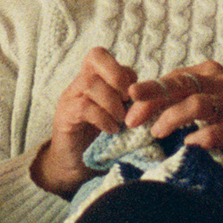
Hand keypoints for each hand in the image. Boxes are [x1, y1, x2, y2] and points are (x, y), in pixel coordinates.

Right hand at [31, 47, 137, 196]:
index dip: (124, 72)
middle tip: (127, 100)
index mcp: (94, 81)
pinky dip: (103, 118)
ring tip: (120, 121)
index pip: (105, 56)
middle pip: (96, 56)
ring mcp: (69, 99)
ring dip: (112, 102)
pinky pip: (84, 107)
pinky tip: (111, 130)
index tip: (133, 97)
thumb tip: (158, 100)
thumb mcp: (119, 117)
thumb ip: (130, 104)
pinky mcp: (64, 117)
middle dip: (117, 75)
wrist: (71, 167)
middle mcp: (79, 84)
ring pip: (91, 83)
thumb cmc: (99, 141)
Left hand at [124, 60, 222, 176]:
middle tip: (132, 117)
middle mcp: (220, 83)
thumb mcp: (197, 104)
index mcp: (206, 74)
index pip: (171, 79)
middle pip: (180, 85)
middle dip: (151, 99)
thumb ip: (172, 101)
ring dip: (172, 118)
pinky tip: (188, 144)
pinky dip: (199, 138)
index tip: (129, 113)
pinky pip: (217, 131)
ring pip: (197, 104)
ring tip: (157, 132)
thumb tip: (133, 109)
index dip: (146, 94)